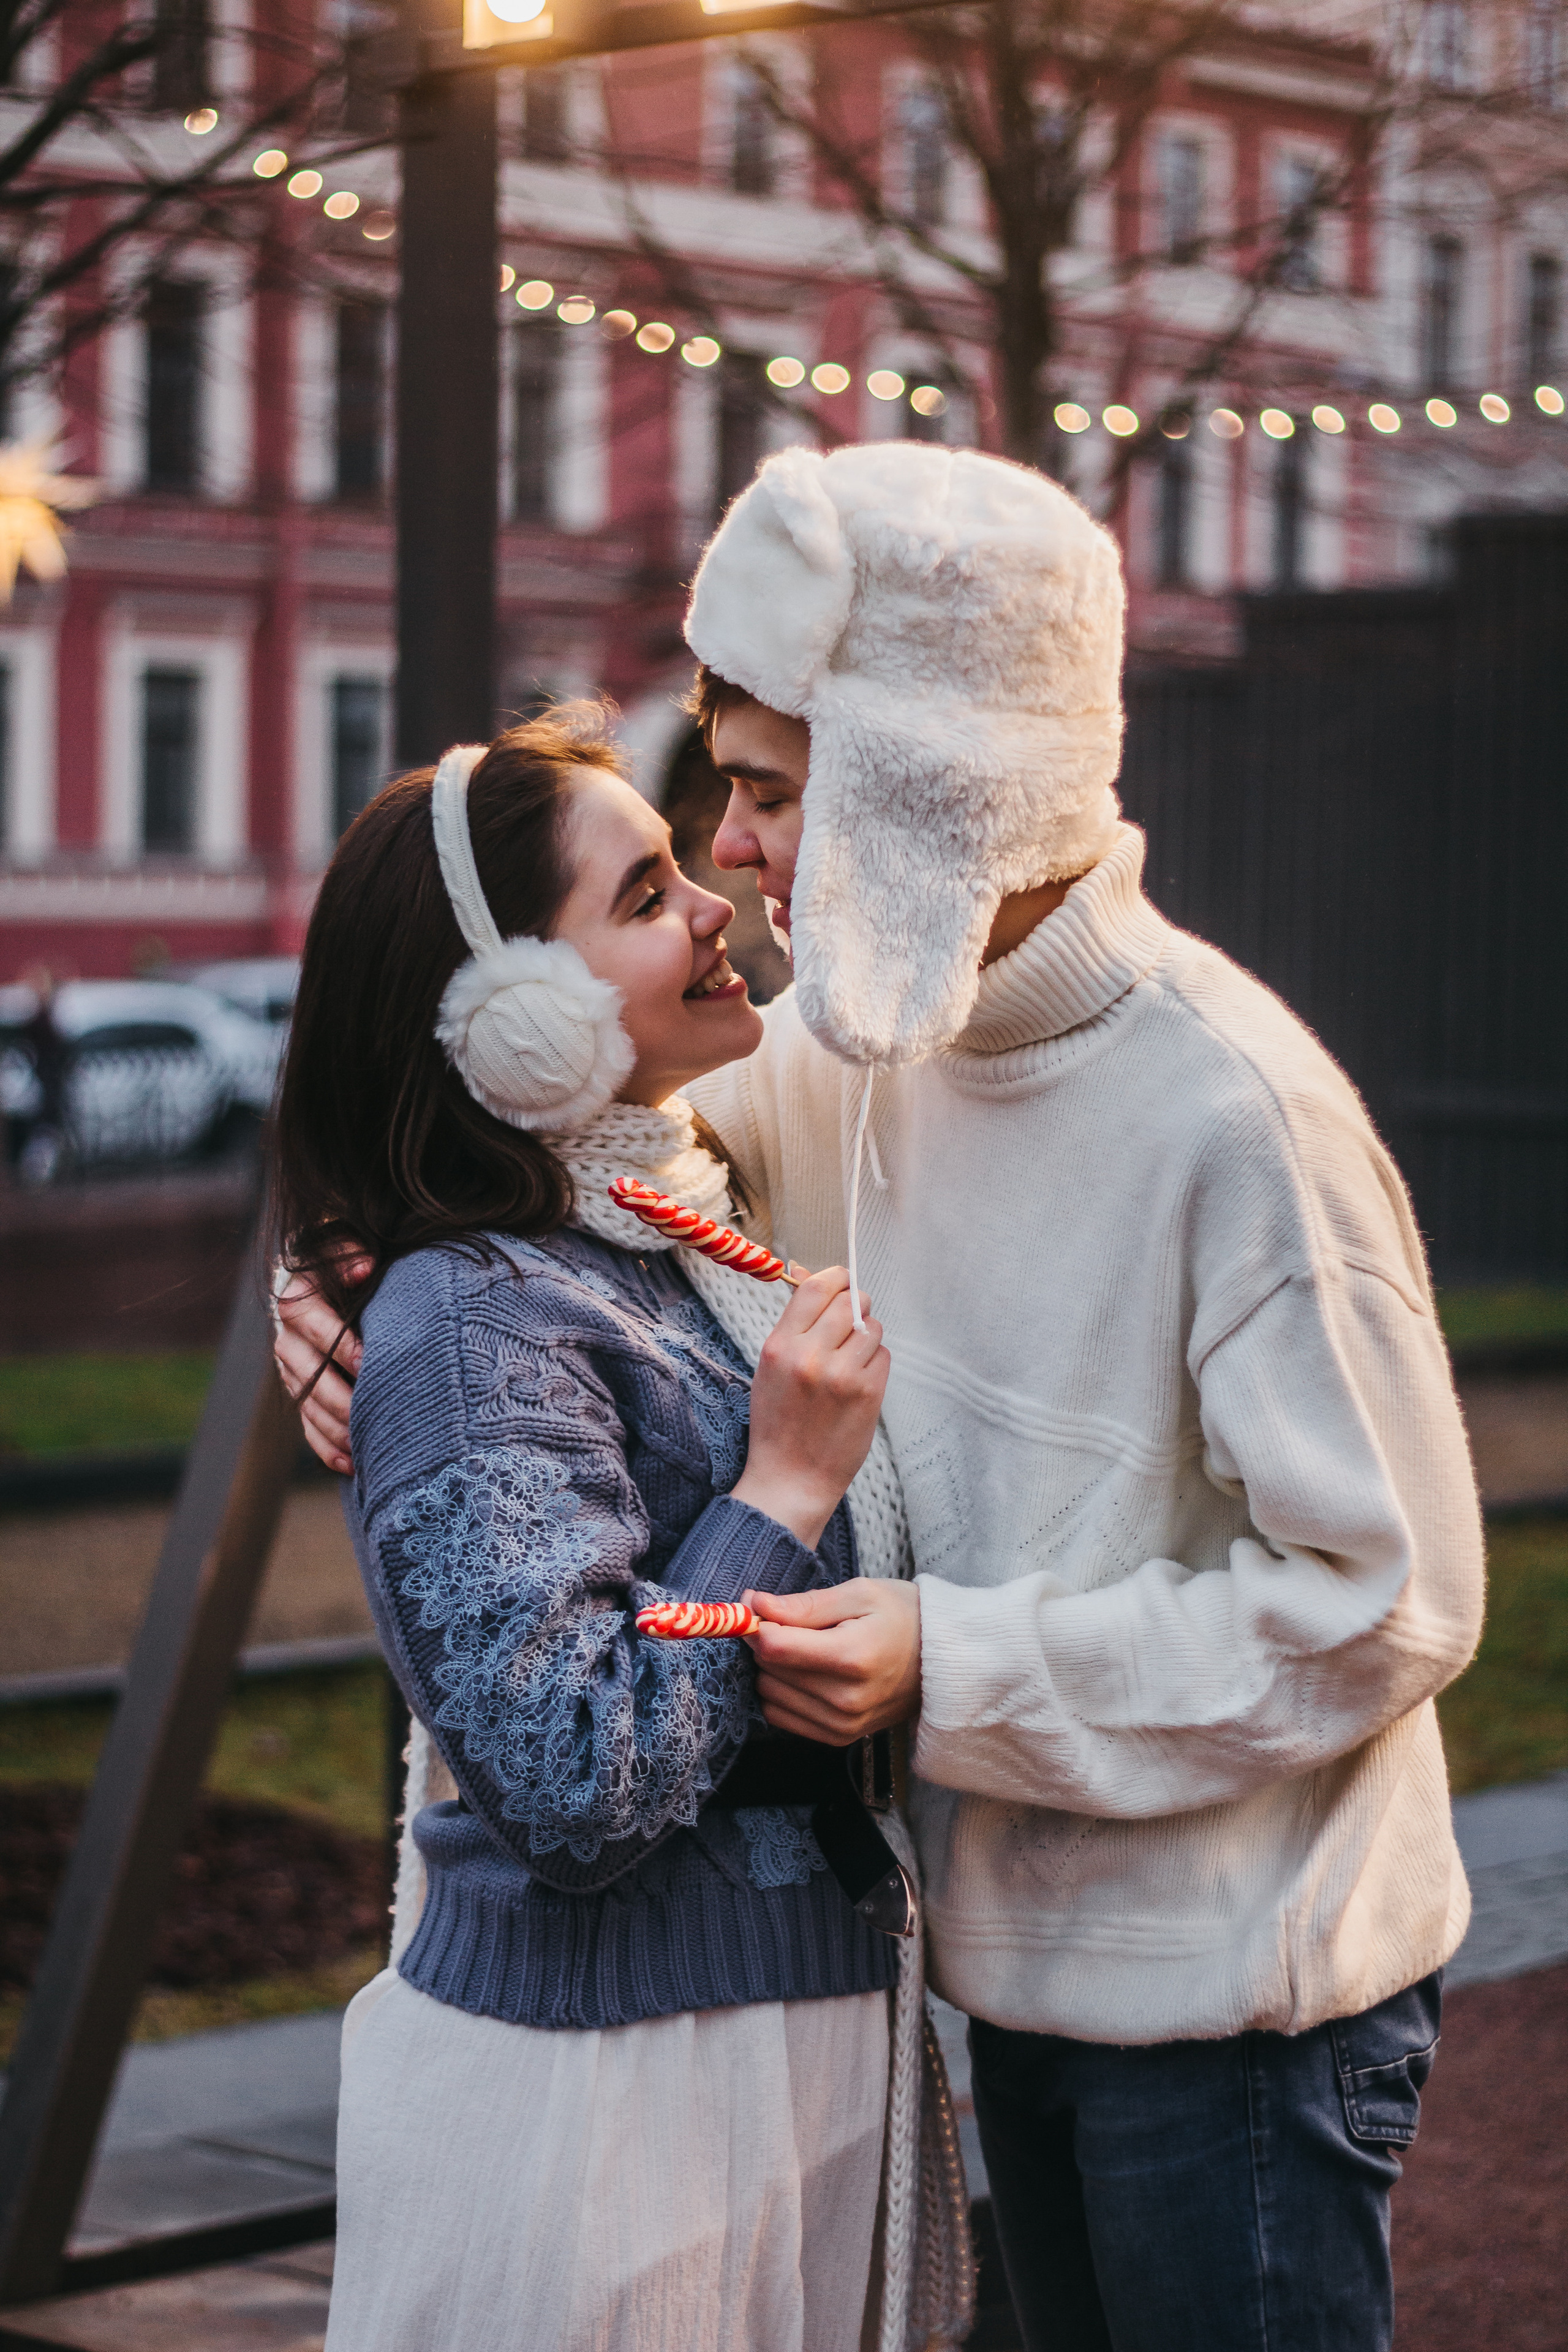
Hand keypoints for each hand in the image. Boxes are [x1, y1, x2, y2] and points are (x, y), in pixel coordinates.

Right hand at [273, 1253, 370, 1474]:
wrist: (330, 1277)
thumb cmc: (351, 1260)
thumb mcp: (346, 1247)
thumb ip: (351, 1251)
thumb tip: (364, 1267)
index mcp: (297, 1297)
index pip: (308, 1320)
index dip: (336, 1342)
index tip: (366, 1361)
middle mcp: (287, 1336)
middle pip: (304, 1371)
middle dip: (336, 1395)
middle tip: (368, 1413)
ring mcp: (291, 1368)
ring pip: (305, 1403)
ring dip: (333, 1427)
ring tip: (364, 1446)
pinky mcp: (300, 1391)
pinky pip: (306, 1425)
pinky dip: (326, 1446)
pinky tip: (350, 1464)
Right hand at [729, 1267, 889, 1549]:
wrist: (790, 1479)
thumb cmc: (778, 1422)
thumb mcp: (772, 1367)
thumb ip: (795, 1323)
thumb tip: (811, 1272)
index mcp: (780, 1346)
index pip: (816, 1287)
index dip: (836, 1278)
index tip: (841, 1283)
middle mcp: (810, 1356)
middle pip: (851, 1302)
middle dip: (855, 1307)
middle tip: (848, 1326)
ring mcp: (842, 1375)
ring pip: (872, 1328)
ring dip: (865, 1338)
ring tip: (848, 1363)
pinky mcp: (868, 1394)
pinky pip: (883, 1355)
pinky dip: (874, 1363)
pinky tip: (857, 1384)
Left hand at [743, 1580, 921, 1741]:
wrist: (943, 1660)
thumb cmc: (904, 1617)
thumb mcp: (860, 1594)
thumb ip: (804, 1604)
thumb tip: (754, 1605)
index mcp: (853, 1657)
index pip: (775, 1647)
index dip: (758, 1623)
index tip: (763, 1608)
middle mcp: (846, 1699)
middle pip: (769, 1670)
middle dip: (767, 1643)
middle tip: (790, 1624)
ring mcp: (843, 1724)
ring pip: (769, 1695)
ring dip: (774, 1670)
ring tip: (805, 1649)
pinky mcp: (839, 1738)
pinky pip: (782, 1717)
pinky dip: (783, 1694)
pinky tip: (807, 1674)